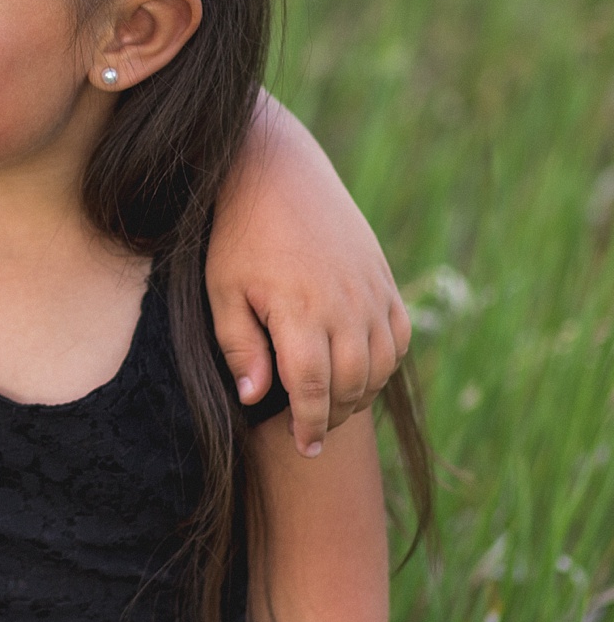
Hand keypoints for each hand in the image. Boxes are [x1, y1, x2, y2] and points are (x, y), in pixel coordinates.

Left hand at [206, 95, 410, 456]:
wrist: (277, 174)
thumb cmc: (239, 235)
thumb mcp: (223, 290)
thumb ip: (239, 346)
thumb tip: (254, 398)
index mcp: (301, 312)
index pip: (313, 389)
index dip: (311, 424)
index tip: (304, 447)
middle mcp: (346, 306)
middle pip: (353, 385)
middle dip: (334, 416)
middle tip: (312, 431)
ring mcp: (371, 292)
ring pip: (381, 366)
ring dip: (361, 394)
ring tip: (332, 405)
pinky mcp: (384, 279)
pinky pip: (398, 337)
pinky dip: (384, 362)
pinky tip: (360, 371)